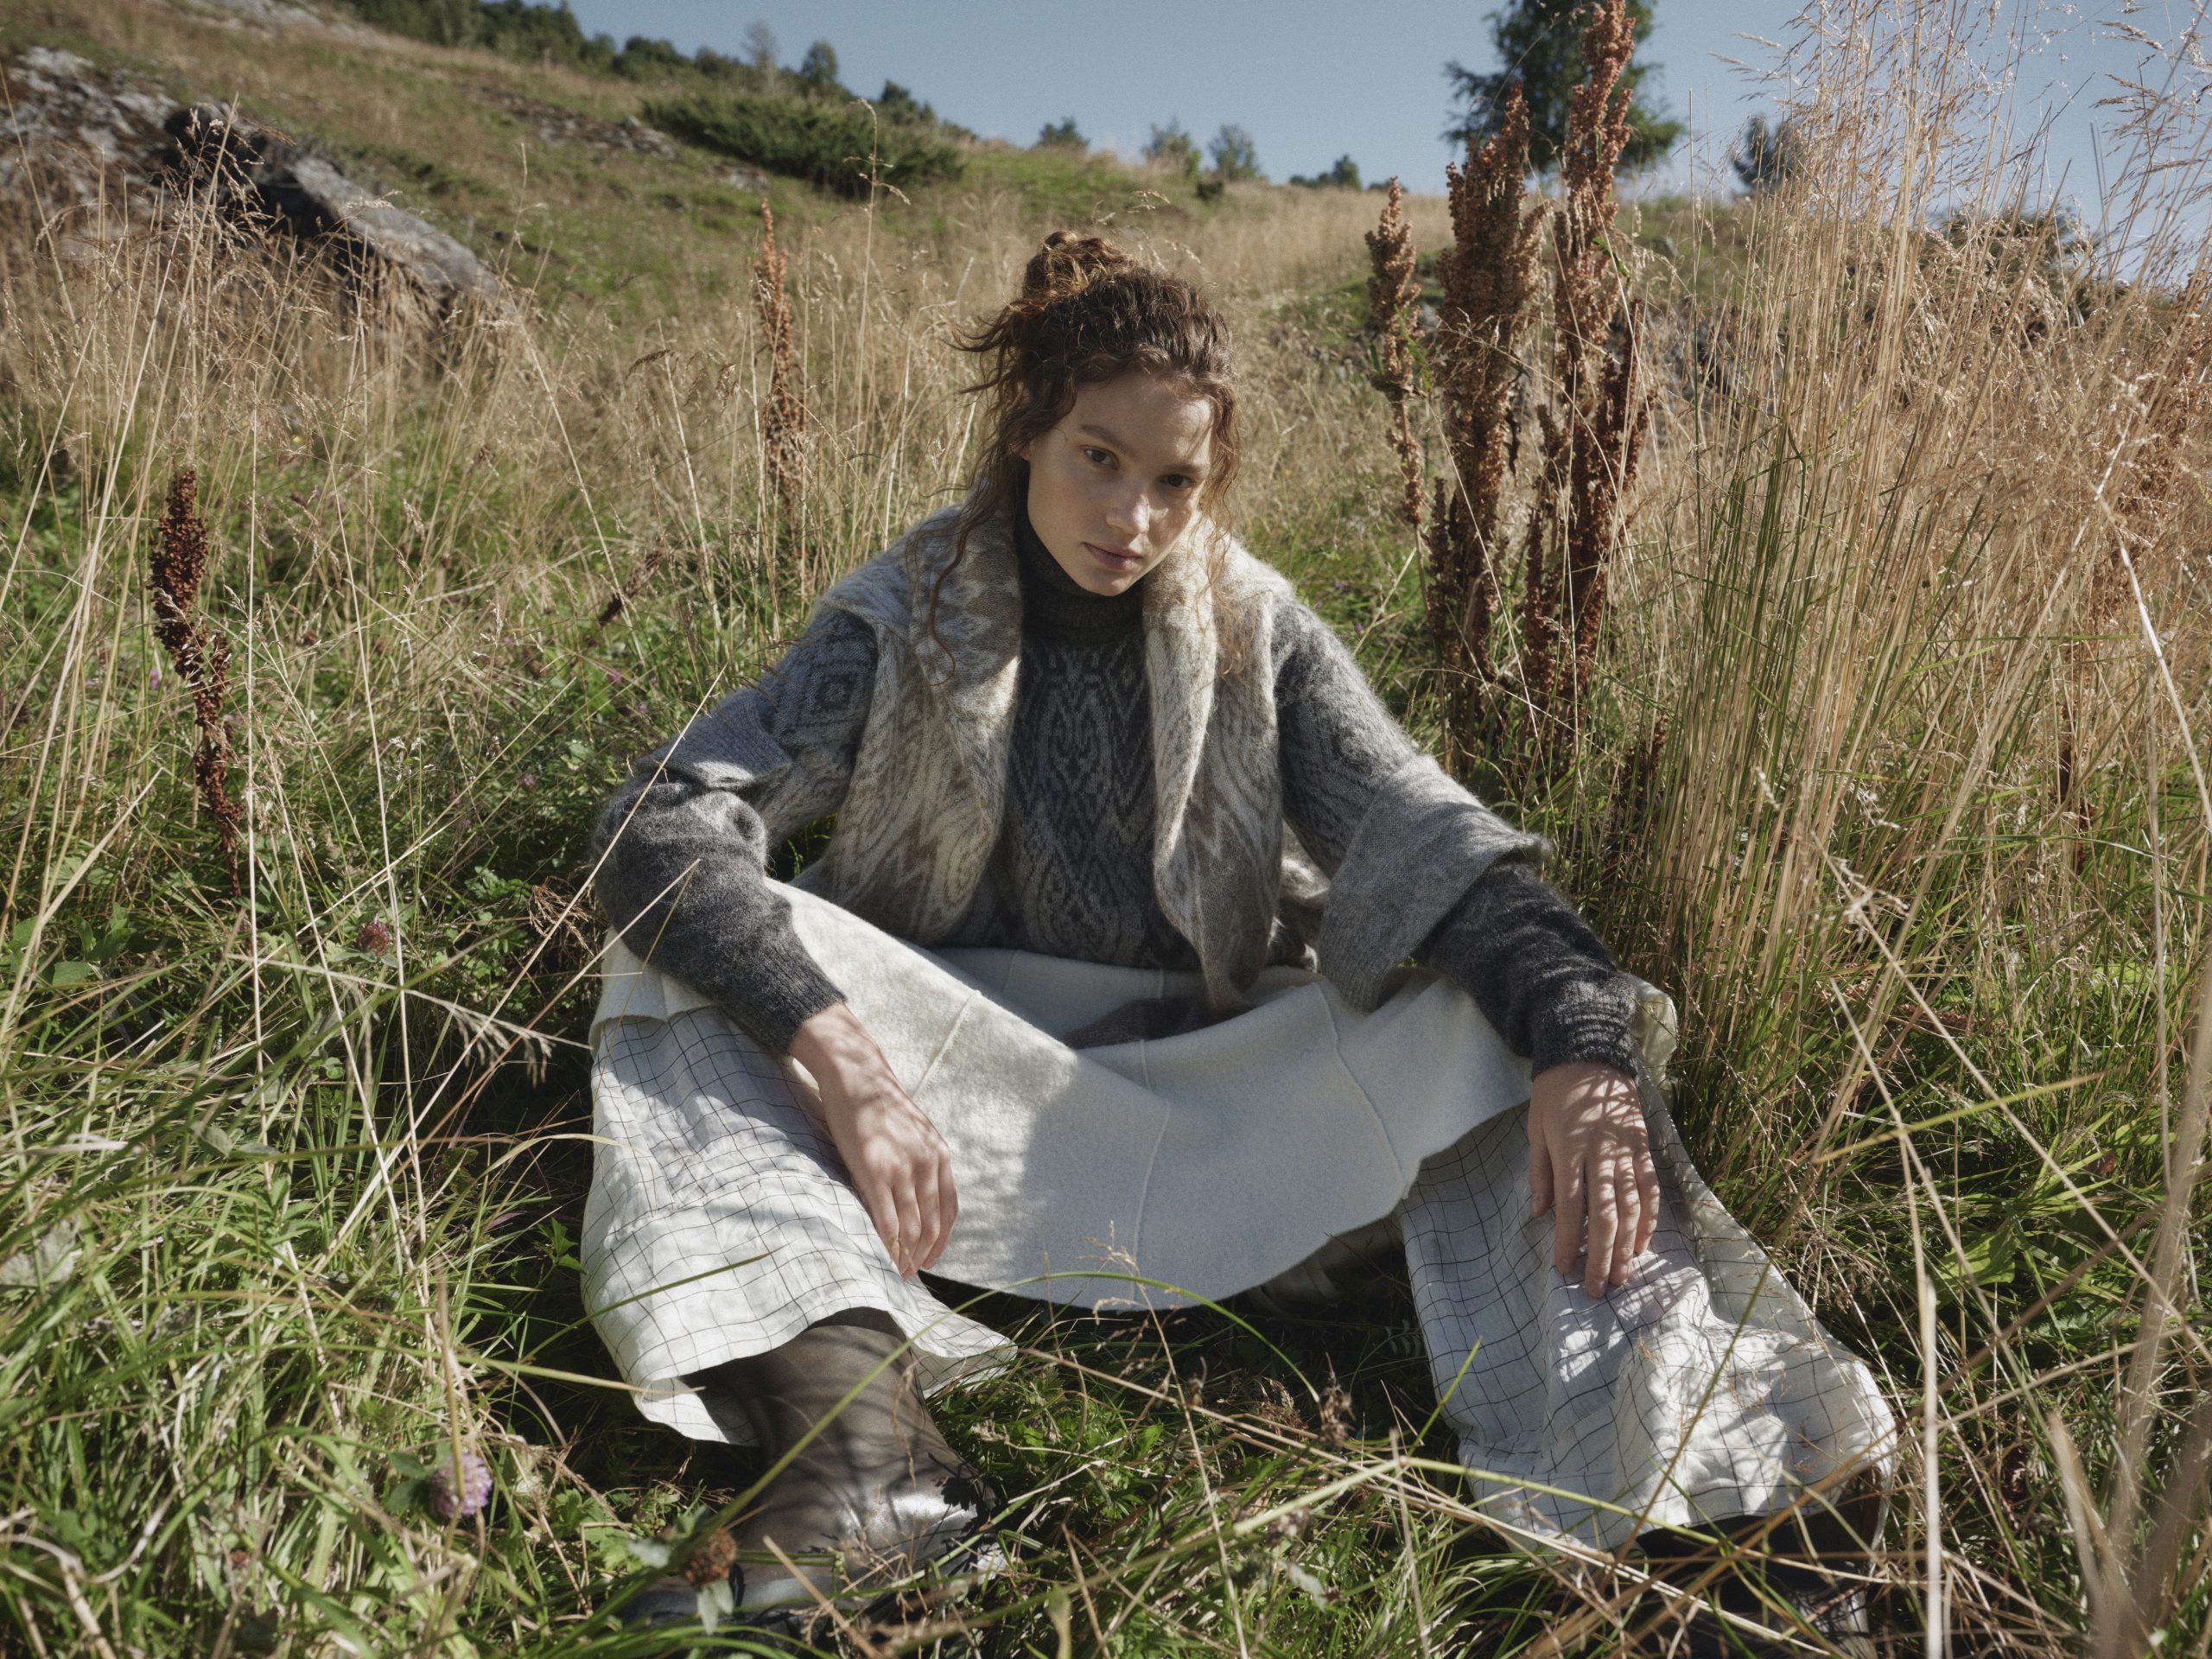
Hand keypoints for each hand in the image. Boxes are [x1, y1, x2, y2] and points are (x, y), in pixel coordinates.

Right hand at [789, 1003, 957, 1277]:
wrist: (858, 1077)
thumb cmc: (881, 1107)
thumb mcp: (915, 1133)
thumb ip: (922, 1162)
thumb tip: (921, 1195)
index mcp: (940, 1157)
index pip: (948, 1210)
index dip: (941, 1239)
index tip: (931, 1258)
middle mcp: (926, 1164)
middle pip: (930, 1223)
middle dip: (922, 1253)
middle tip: (910, 1274)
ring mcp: (901, 1168)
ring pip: (909, 1225)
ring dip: (905, 1253)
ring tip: (896, 1271)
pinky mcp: (873, 1170)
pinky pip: (884, 1216)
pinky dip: (886, 1242)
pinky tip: (882, 1256)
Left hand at [1528, 1061, 1657, 1297]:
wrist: (1589, 1053)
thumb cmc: (1554, 1093)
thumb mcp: (1534, 1126)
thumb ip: (1540, 1172)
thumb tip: (1538, 1214)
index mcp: (1569, 1147)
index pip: (1569, 1205)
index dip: (1567, 1240)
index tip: (1564, 1268)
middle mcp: (1601, 1152)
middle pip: (1605, 1214)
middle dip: (1601, 1255)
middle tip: (1598, 1288)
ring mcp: (1627, 1149)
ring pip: (1631, 1206)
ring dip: (1628, 1245)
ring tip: (1623, 1275)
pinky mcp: (1644, 1145)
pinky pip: (1650, 1187)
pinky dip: (1649, 1217)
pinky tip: (1643, 1242)